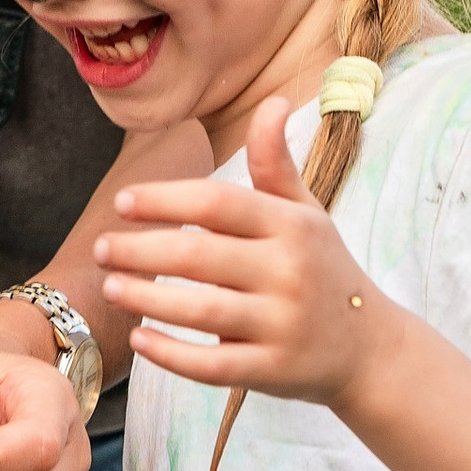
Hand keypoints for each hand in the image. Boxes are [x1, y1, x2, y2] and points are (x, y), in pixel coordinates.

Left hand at [93, 94, 381, 408]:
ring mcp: (281, 325)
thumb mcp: (306, 213)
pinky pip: (212, 365)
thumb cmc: (323, 269)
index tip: (123, 203)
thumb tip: (274, 100)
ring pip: (200, 311)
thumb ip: (275, 163)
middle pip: (199, 256)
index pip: (217, 203)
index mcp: (291, 227)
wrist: (370, 348)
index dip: (165, 199)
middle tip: (101, 248)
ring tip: (111, 286)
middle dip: (140, 250)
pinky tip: (139, 339)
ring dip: (146, 298)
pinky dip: (171, 354)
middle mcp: (288, 273)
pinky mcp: (272, 371)